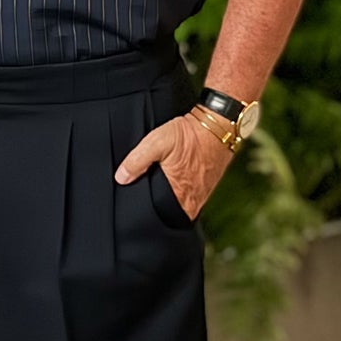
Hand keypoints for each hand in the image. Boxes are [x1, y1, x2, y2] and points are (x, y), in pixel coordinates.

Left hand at [113, 113, 232, 221]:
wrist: (218, 125)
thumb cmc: (190, 134)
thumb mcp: (157, 142)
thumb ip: (137, 161)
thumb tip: (121, 178)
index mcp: (180, 194)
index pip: (158, 215)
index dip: (146, 210)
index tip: (137, 202)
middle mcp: (193, 200)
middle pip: (170, 213)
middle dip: (158, 207)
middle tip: (147, 193)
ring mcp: (203, 196)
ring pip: (181, 206)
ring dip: (170, 200)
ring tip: (160, 188)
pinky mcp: (208, 188)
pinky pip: (191, 198)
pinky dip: (181, 193)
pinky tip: (175, 182)